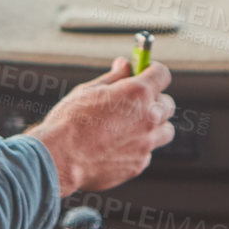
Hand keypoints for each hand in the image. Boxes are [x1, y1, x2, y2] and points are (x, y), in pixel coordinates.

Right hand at [25, 58, 174, 195]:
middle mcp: (148, 118)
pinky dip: (138, 148)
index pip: (162, 74)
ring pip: (165, 131)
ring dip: (154, 126)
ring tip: (130, 127)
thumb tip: (125, 64)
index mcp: (137, 93)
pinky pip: (147, 152)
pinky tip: (116, 147)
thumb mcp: (89, 90)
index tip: (144, 73)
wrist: (60, 158)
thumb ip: (114, 77)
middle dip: (155, 100)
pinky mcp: (138, 164)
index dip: (153, 71)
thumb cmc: (70, 120)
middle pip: (168, 104)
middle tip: (135, 102)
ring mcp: (146, 143)